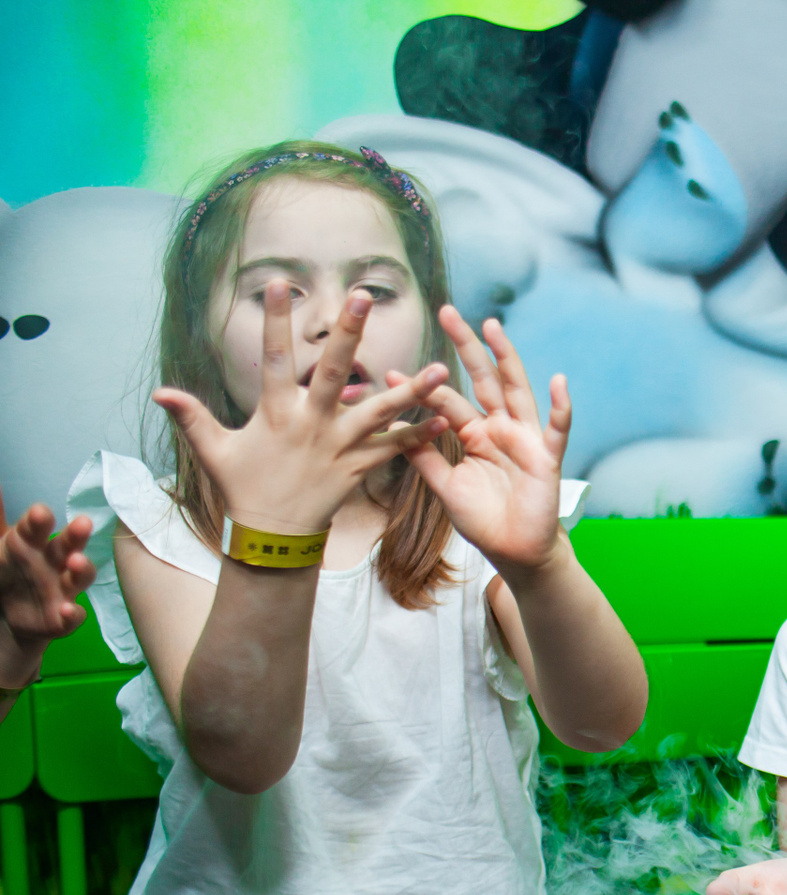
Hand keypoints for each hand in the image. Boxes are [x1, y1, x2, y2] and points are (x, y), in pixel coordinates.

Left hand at [0, 495, 94, 684]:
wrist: (10, 617)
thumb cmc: (7, 572)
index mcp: (31, 544)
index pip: (36, 528)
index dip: (39, 521)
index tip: (40, 513)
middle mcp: (53, 563)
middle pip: (67, 546)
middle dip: (76, 535)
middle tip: (83, 523)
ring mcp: (62, 590)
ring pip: (79, 577)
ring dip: (83, 568)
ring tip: (76, 561)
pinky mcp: (64, 618)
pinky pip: (74, 616)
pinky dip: (73, 613)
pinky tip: (66, 610)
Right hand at [152, 282, 447, 533]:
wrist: (273, 537)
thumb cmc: (244, 487)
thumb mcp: (214, 452)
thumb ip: (192, 418)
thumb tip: (159, 392)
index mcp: (275, 413)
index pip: (272, 357)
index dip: (272, 320)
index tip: (278, 283)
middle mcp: (311, 423)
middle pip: (331, 370)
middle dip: (347, 333)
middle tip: (362, 297)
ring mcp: (339, 445)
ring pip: (380, 413)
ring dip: (411, 391)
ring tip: (442, 369)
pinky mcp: (360, 467)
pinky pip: (395, 450)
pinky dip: (420, 435)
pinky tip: (445, 419)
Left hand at [405, 306, 571, 577]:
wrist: (514, 552)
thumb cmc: (484, 519)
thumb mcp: (445, 486)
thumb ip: (422, 456)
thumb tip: (393, 424)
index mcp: (475, 434)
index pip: (448, 400)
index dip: (423, 386)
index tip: (390, 372)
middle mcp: (500, 428)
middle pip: (483, 378)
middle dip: (467, 346)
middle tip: (448, 311)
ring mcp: (525, 439)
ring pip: (516, 390)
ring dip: (507, 358)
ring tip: (494, 327)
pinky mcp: (546, 458)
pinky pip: (557, 429)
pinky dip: (560, 407)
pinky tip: (558, 382)